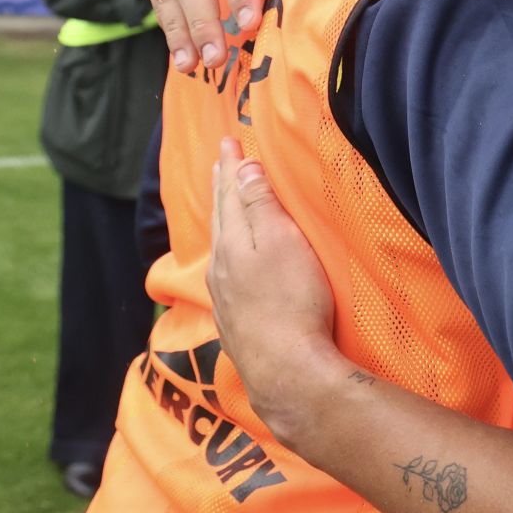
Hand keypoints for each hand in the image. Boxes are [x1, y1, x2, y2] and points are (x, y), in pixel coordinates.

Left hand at [206, 138, 341, 444]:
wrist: (287, 371)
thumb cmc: (293, 302)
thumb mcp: (282, 242)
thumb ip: (260, 204)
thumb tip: (242, 168)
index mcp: (231, 243)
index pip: (229, 194)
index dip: (230, 166)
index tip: (227, 140)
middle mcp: (220, 268)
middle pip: (220, 218)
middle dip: (222, 186)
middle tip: (221, 161)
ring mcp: (225, 298)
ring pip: (220, 247)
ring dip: (223, 218)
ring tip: (224, 203)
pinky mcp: (237, 322)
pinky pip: (224, 273)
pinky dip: (227, 252)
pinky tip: (230, 262)